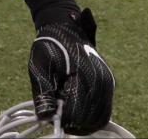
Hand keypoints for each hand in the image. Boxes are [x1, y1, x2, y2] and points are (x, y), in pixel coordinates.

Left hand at [28, 9, 114, 135]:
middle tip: (57, 107)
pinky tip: (73, 100)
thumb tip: (45, 117)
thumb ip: (42, 91)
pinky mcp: (108, 84)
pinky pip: (102, 110)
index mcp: (86, 76)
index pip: (78, 115)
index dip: (62, 118)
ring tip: (64, 102)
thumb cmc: (49, 44)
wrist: (64, 25)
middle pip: (91, 120)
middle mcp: (102, 81)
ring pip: (99, 118)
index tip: (50, 111)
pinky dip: (88, 113)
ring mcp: (108, 83)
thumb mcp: (39, 65)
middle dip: (72, 120)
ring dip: (81, 118)